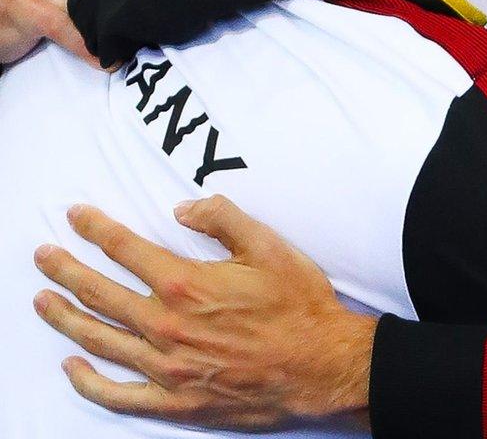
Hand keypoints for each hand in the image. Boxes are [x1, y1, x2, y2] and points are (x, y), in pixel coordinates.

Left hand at [31, 197, 375, 429]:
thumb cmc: (299, 307)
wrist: (321, 367)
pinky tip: (72, 367)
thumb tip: (182, 208)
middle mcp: (165, 325)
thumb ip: (224, 220)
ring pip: (98, 339)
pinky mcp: (173, 400)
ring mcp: (165, 366)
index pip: (125, 249)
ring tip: (43, 300)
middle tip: (44, 256)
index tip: (76, 217)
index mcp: (186, 284)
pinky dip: (88, 381)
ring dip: (64, 317)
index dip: (95, 229)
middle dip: (65, 270)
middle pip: (98, 293)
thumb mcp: (271, 248)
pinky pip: (116, 394)